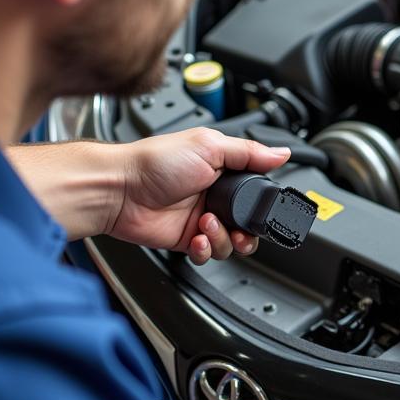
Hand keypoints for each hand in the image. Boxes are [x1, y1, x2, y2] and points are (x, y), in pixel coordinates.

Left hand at [108, 128, 290, 263]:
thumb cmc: (154, 162)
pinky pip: (209, 254)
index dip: (262, 204)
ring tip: (207, 224)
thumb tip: (281, 152)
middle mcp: (213, 195)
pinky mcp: (186, 239)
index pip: (255, 192)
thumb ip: (248, 152)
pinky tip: (198, 239)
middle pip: (248, 223)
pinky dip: (207, 250)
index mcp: (222, 170)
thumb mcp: (209, 146)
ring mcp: (200, 219)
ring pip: (231, 242)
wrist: (119, 189)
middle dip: (248, 230)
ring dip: (223, 238)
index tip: (263, 210)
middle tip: (239, 227)